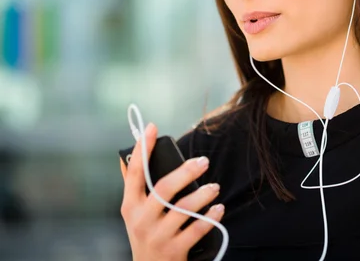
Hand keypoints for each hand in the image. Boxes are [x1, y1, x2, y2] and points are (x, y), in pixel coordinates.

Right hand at [119, 123, 224, 260]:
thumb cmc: (145, 234)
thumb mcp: (134, 213)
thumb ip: (133, 186)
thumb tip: (124, 156)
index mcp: (130, 206)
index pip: (134, 173)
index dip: (143, 149)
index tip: (152, 127)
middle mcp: (140, 220)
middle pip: (164, 189)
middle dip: (186, 172)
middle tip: (204, 161)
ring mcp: (157, 236)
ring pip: (183, 209)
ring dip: (202, 195)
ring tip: (214, 187)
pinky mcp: (174, 251)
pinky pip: (196, 230)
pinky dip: (210, 217)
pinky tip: (219, 208)